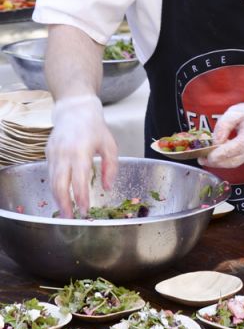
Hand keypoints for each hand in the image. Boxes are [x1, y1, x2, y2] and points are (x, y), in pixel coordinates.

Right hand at [46, 95, 117, 216]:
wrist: (74, 109)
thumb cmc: (95, 127)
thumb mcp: (110, 145)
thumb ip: (110, 167)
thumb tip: (107, 187)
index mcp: (81, 150)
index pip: (79, 179)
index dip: (81, 197)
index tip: (85, 211)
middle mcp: (64, 153)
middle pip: (60, 184)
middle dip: (65, 204)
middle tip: (71, 219)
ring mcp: (53, 153)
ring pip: (52, 181)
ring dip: (58, 199)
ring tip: (66, 212)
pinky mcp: (47, 153)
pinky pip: (50, 174)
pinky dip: (55, 187)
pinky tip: (62, 196)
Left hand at [206, 91, 243, 167]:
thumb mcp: (236, 111)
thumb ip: (223, 125)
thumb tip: (214, 141)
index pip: (238, 147)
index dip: (222, 153)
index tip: (208, 155)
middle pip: (235, 160)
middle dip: (216, 162)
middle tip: (202, 159)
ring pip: (236, 163)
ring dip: (221, 161)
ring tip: (210, 154)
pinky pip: (240, 161)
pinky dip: (229, 159)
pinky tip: (224, 152)